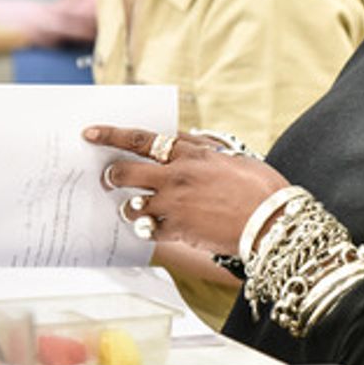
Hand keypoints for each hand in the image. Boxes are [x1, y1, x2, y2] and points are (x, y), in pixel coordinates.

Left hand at [85, 125, 288, 253]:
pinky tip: (157, 228)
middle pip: (124, 171)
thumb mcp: (232, 156)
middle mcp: (176, 176)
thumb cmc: (260, 187)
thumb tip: (183, 138)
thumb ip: (202, 148)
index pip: (141, 139)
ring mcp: (174, 204)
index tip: (90, 133)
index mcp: (191, 153)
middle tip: (107, 178)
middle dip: (110, 174)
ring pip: (131, 205)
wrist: (273, 221)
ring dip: (131, 207)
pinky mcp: (177, 231)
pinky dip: (148, 229)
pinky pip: (147, 230)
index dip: (112, 135)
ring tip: (139, 209)